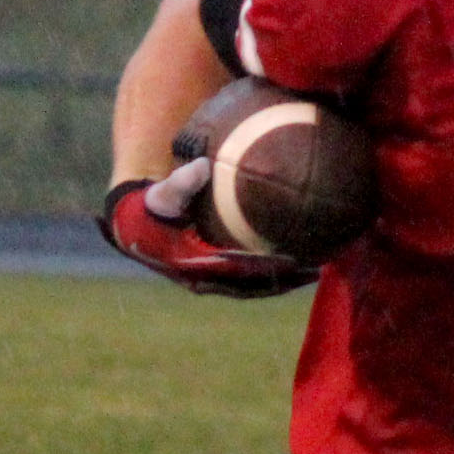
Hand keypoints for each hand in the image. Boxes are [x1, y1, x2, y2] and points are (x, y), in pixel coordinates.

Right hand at [98, 166, 315, 297]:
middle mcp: (205, 280)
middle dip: (284, 281)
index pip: (237, 270)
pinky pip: (251, 278)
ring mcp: (212, 280)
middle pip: (253, 286)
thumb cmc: (151, 207)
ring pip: (255, 287)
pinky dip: (275, 272)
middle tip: (316, 271)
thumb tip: (204, 166)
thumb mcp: (160, 194)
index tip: (293, 261)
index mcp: (193, 265)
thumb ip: (180, 182)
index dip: (265, 268)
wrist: (136, 224)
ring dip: (284, 282)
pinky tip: (300, 259)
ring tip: (317, 271)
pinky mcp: (218, 275)